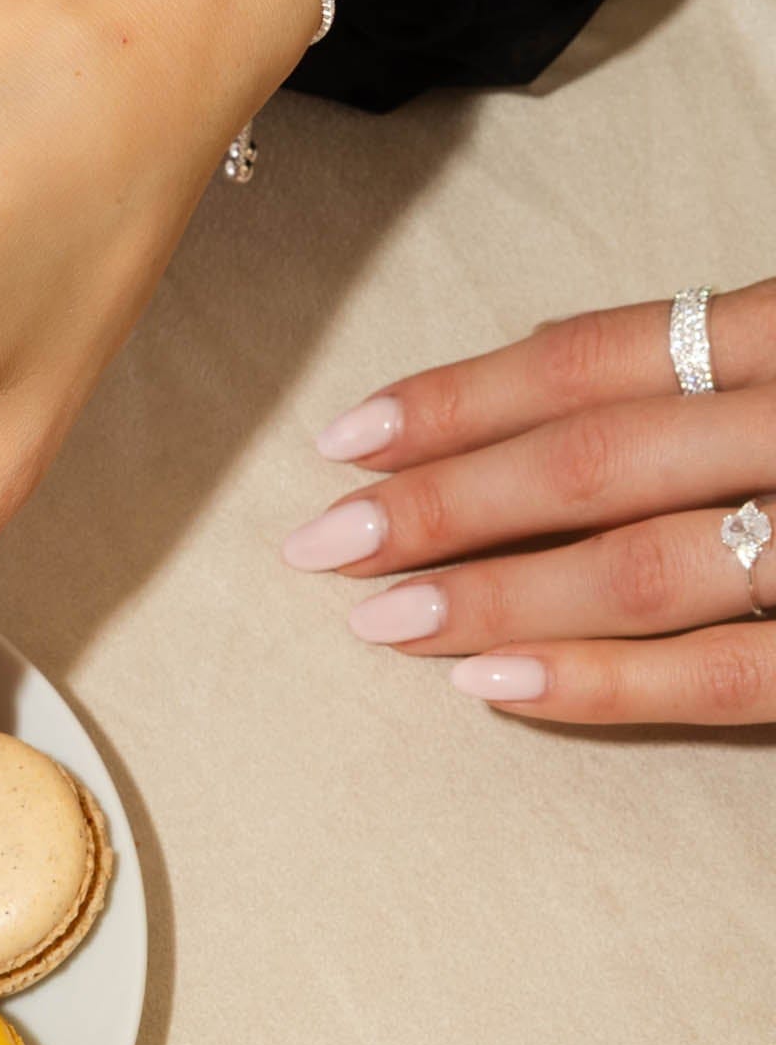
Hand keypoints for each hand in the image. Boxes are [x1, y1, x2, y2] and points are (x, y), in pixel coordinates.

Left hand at [285, 282, 775, 724]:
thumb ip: (701, 371)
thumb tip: (539, 363)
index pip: (591, 361)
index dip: (456, 402)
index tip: (344, 439)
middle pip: (589, 461)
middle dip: (440, 504)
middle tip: (323, 543)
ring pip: (638, 569)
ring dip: (494, 597)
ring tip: (382, 622)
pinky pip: (720, 674)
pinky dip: (602, 681)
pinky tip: (492, 683)